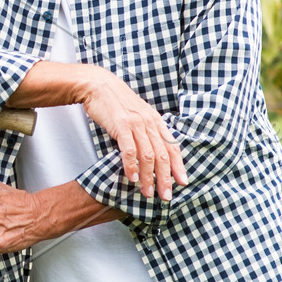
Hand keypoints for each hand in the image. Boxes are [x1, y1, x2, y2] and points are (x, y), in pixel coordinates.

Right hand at [76, 68, 187, 200]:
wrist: (99, 85)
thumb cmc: (116, 103)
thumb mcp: (137, 115)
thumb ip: (146, 131)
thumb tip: (152, 151)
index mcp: (156, 121)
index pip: (172, 147)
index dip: (179, 166)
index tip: (182, 182)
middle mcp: (149, 123)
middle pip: (163, 155)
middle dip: (165, 178)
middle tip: (166, 196)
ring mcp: (136, 124)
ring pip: (148, 155)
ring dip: (149, 177)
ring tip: (147, 193)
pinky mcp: (121, 125)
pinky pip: (129, 150)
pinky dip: (131, 166)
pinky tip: (132, 178)